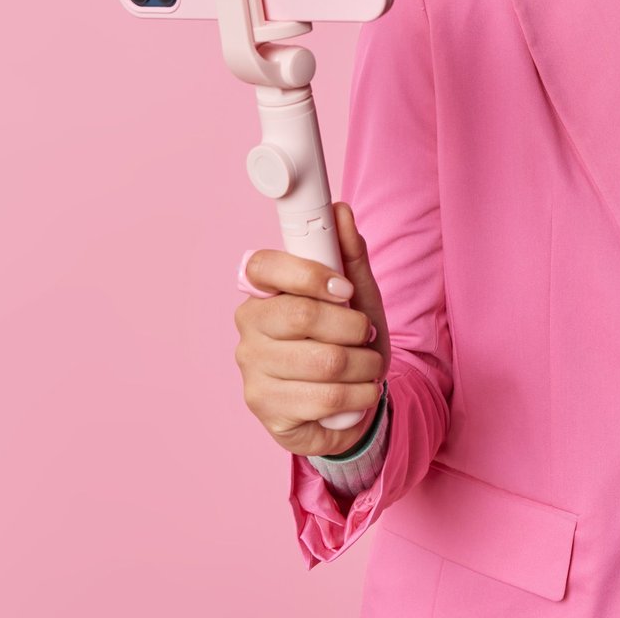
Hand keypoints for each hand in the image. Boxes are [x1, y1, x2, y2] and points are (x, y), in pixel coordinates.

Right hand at [234, 202, 390, 456]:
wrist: (353, 405)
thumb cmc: (349, 343)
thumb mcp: (358, 298)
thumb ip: (349, 255)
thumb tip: (341, 211)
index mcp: (263, 292)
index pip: (264, 266)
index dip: (309, 274)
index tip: (345, 289)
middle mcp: (248, 329)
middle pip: (302, 315)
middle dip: (352, 326)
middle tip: (367, 334)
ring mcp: (252, 371)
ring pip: (323, 361)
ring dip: (365, 365)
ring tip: (370, 367)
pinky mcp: (266, 408)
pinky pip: (326, 398)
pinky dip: (359, 395)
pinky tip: (360, 394)